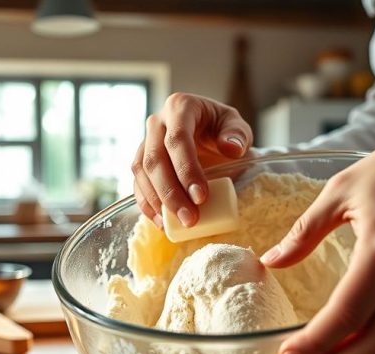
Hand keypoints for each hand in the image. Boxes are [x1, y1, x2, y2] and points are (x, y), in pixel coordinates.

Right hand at [132, 92, 252, 228]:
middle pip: (155, 159)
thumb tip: (231, 149)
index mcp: (180, 107)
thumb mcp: (236, 127)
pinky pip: (137, 184)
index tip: (201, 197)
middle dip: (171, 193)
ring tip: (177, 224)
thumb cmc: (222, 130)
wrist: (209, 134)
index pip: (177, 139)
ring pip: (142, 173)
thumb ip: (237, 135)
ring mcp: (145, 142)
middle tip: (190, 218)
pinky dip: (147, 206)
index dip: (186, 169)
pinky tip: (162, 223)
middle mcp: (156, 122)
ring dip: (158, 202)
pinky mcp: (140, 163)